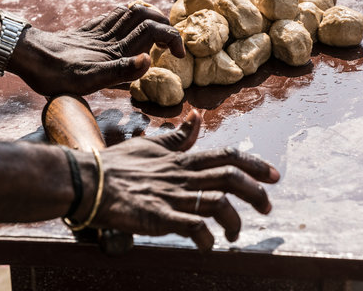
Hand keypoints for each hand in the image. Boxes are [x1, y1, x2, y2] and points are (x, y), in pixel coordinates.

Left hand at [10, 4, 184, 95]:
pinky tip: (128, 24)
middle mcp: (109, 37)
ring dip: (149, 16)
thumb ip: (120, 72)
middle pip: (144, 16)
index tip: (180, 55)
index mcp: (114, 49)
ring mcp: (97, 32)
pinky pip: (113, 16)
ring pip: (130, 11)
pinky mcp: (87, 31)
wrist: (26, 56)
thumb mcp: (88, 81)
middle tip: (173, 44)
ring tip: (159, 30)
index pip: (152, 30)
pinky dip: (128, 15)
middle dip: (165, 25)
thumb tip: (149, 61)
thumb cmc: (55, 74)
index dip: (171, 38)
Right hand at [73, 110, 279, 250]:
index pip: (226, 156)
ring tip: (234, 236)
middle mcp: (181, 176)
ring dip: (234, 222)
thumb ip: (178, 137)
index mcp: (181, 160)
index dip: (254, 164)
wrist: (88, 180)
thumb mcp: (152, 145)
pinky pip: (192, 226)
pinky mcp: (158, 216)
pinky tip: (207, 246)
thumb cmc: (118, 164)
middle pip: (230, 178)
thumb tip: (196, 117)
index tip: (273, 176)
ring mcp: (171, 196)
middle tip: (268, 207)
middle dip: (256, 193)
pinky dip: (206, 238)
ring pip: (217, 202)